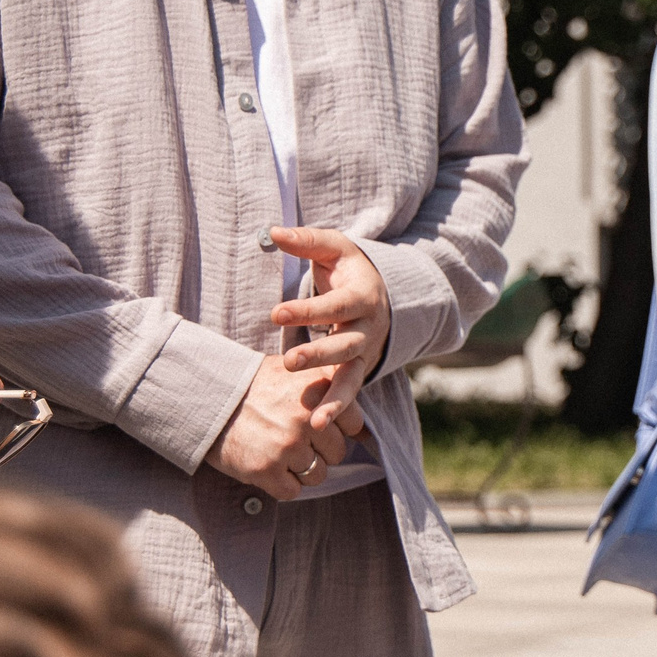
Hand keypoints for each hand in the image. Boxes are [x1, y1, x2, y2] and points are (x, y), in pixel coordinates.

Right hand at [208, 353, 367, 500]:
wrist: (206, 398)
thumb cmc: (252, 386)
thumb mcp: (293, 372)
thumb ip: (327, 388)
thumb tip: (360, 425)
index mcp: (318, 389)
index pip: (354, 423)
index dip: (337, 428)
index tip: (318, 425)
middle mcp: (307, 418)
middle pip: (337, 452)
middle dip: (318, 450)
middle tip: (290, 438)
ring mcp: (288, 446)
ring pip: (317, 475)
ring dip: (301, 470)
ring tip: (278, 452)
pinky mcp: (267, 470)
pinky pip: (293, 491)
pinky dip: (281, 485)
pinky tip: (266, 466)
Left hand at [268, 228, 390, 431]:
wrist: (384, 293)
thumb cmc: (349, 269)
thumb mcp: (334, 247)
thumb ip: (305, 240)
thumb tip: (272, 232)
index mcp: (363, 296)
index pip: (335, 305)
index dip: (307, 310)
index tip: (276, 313)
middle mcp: (369, 328)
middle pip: (345, 345)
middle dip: (319, 355)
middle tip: (291, 361)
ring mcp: (366, 353)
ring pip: (352, 377)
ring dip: (334, 397)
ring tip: (314, 417)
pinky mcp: (359, 370)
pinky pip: (349, 391)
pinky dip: (336, 408)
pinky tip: (317, 424)